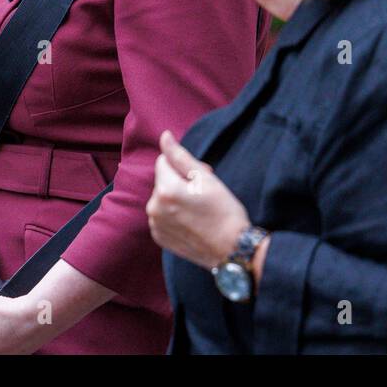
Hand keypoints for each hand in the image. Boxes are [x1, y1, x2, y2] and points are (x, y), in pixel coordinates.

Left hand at [146, 129, 249, 268]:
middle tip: (204, 194)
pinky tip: (192, 222)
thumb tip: (164, 136)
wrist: (232, 250)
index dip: (184, 166)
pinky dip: (173, 215)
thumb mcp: (206, 178)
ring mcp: (156, 225)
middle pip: (162, 180)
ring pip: (162, 198)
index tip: (202, 178)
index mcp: (165, 190)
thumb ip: (180, 156)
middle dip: (179, 182)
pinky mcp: (160, 238)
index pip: (164, 162)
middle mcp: (154, 208)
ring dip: (175, 199)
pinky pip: (162, 216)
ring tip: (200, 210)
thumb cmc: (224, 211)